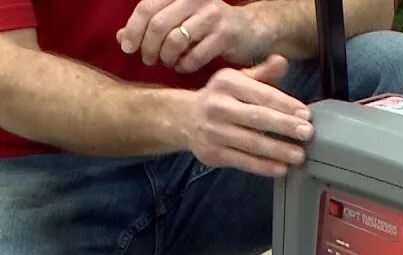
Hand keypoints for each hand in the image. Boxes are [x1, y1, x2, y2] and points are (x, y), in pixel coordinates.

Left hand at [117, 0, 266, 73]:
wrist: (251, 30)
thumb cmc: (209, 26)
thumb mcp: (179, 20)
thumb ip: (151, 26)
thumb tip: (121, 38)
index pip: (146, 8)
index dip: (133, 29)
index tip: (127, 48)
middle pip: (158, 25)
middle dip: (148, 47)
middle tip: (147, 60)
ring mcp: (212, 16)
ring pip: (175, 41)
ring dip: (166, 58)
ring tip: (167, 63)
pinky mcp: (226, 35)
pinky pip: (195, 56)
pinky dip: (184, 65)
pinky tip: (183, 67)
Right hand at [182, 56, 313, 177]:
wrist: (184, 117)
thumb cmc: (222, 98)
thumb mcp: (239, 80)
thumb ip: (263, 74)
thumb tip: (282, 61)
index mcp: (227, 83)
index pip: (262, 94)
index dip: (286, 104)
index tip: (306, 114)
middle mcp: (217, 106)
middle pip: (257, 117)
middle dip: (285, 125)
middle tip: (307, 133)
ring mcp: (213, 131)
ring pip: (251, 142)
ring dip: (278, 150)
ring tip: (299, 155)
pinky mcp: (212, 153)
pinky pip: (242, 161)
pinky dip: (263, 166)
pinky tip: (281, 168)